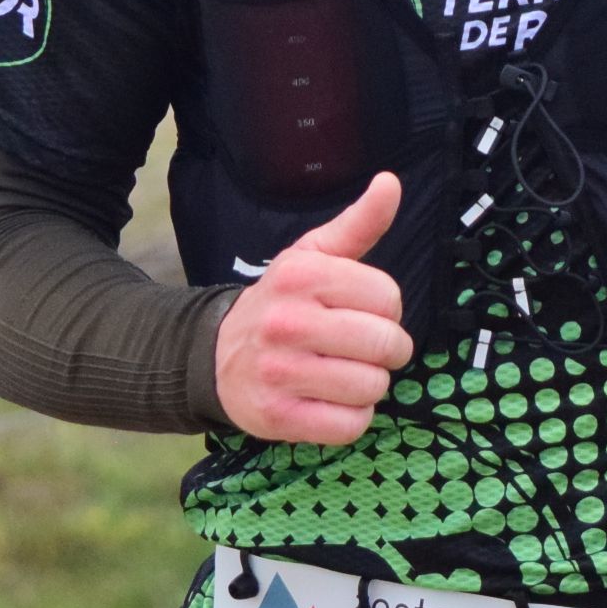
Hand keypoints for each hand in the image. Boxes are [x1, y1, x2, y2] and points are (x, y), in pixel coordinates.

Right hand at [212, 172, 413, 444]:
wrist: (215, 356)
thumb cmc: (281, 303)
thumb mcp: (312, 256)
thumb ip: (358, 223)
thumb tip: (391, 182)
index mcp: (302, 275)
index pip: (389, 298)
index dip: (386, 310)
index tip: (363, 312)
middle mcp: (288, 322)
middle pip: (386, 345)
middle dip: (385, 350)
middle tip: (361, 349)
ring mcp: (281, 372)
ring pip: (373, 387)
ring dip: (369, 385)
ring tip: (342, 373)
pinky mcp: (278, 417)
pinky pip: (350, 425)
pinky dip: (351, 418)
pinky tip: (330, 401)